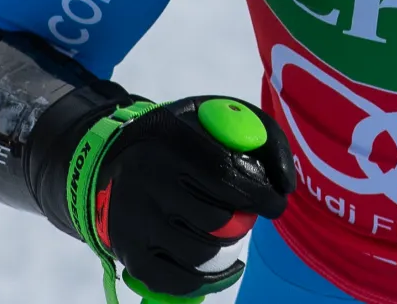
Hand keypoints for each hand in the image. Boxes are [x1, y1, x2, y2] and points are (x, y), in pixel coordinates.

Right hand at [89, 96, 296, 299]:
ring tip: (227, 231)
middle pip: (215, 218)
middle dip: (242, 221)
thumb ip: (259, 135)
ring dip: (225, 246)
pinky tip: (220, 264)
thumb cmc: (178, 140)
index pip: (223, 173)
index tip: (277, 202)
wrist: (109, 160)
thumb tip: (287, 184)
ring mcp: (135, 222)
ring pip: (200, 252)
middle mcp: (145, 181)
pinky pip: (178, 281)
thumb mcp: (213, 115)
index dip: (258, 193)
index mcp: (168, 140)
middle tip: (248, 216)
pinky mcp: (130, 255)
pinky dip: (207, 278)